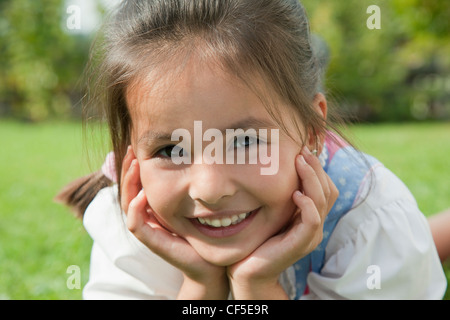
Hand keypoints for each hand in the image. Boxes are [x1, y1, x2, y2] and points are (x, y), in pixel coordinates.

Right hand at [120, 146, 228, 298]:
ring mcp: (148, 229)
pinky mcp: (153, 242)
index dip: (133, 166)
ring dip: (129, 184)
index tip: (137, 146)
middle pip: (128, 190)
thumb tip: (187, 157)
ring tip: (135, 165)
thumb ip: (185, 184)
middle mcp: (147, 216)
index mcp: (153, 207)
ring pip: (128, 204)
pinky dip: (136, 210)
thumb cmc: (203, 230)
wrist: (209, 261)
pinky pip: (136, 225)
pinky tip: (142, 194)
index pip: (136, 183)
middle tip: (131, 150)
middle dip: (128, 169)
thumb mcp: (193, 201)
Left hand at [227, 146, 338, 298]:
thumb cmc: (257, 237)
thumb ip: (280, 194)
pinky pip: (312, 220)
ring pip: (322, 201)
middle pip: (328, 190)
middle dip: (316, 168)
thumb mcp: (272, 211)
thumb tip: (279, 166)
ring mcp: (310, 235)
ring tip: (299, 163)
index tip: (302, 150)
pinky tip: (295, 194)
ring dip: (312, 179)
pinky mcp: (301, 244)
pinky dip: (307, 204)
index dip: (317, 168)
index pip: (326, 187)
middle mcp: (314, 225)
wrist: (247, 270)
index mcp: (310, 216)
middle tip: (302, 151)